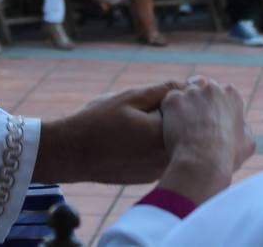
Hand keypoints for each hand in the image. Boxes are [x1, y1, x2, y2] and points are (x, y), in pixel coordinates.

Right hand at [33, 81, 184, 183]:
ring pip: (170, 140)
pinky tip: (128, 137)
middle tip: (137, 110)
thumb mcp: (131, 97)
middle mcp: (166, 159)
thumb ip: (165, 90)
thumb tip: (192, 85)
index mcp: (165, 137)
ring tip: (129, 123)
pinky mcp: (148, 176)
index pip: (187, 110)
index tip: (149, 97)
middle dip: (168, 112)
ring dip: (159, 127)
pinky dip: (151, 142)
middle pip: (181, 127)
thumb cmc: (98, 122)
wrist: (70, 154)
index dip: (172, 97)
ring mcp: (157, 171)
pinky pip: (159, 153)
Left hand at [157, 77, 255, 204]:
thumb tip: (241, 124)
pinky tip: (171, 130)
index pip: (220, 94)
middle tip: (193, 126)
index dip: (213, 108)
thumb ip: (244, 127)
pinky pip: (168, 104)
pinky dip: (168, 116)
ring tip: (181, 131)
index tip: (209, 122)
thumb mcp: (248, 143)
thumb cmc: (227, 156)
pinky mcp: (173, 100)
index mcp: (231, 94)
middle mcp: (212, 88)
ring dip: (182, 109)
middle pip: (200, 91)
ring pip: (183, 97)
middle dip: (197, 105)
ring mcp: (191, 92)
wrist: (203, 162)